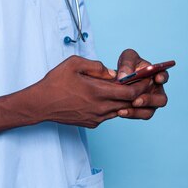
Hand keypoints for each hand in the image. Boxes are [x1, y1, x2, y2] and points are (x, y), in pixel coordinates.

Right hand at [36, 55, 153, 128]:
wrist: (41, 104)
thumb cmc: (55, 82)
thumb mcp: (73, 63)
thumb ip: (96, 66)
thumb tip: (113, 73)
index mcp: (98, 92)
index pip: (130, 92)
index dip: (141, 85)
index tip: (146, 78)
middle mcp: (100, 108)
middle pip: (129, 103)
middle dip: (138, 92)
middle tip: (143, 83)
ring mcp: (97, 118)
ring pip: (120, 109)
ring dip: (125, 100)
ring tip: (126, 89)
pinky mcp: (92, 123)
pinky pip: (108, 114)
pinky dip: (112, 105)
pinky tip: (107, 97)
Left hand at [116, 48, 168, 119]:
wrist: (118, 79)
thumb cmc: (127, 66)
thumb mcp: (127, 58)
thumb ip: (127, 64)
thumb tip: (123, 77)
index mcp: (156, 75)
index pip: (164, 76)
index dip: (162, 78)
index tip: (157, 78)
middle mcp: (156, 90)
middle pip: (161, 99)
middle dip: (149, 100)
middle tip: (136, 100)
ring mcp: (150, 102)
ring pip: (150, 111)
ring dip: (138, 111)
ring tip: (124, 109)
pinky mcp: (141, 110)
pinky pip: (139, 115)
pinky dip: (130, 114)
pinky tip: (120, 112)